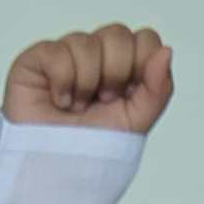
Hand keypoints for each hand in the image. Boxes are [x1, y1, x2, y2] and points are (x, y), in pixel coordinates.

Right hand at [3, 24, 172, 133]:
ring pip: (87, 42)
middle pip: (118, 34)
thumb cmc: (93, 148)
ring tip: (77, 107)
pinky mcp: (38, 58)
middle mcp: (97, 55)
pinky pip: (58, 52)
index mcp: (124, 67)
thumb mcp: (137, 122)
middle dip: (115, 73)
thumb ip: (157, 88)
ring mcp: (67, 54)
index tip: (127, 95)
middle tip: (102, 101)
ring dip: (86, 84)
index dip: (141, 64)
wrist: (58, 169)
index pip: (144, 39)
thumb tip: (166, 51)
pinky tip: (59, 100)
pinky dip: (62, 82)